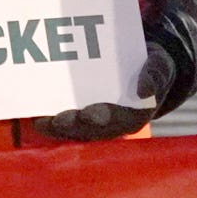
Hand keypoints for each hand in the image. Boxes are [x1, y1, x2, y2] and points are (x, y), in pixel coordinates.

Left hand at [33, 52, 176, 143]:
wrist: (145, 68)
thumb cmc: (153, 68)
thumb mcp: (160, 67)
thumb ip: (155, 75)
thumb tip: (144, 89)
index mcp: (136, 115)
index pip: (119, 121)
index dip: (103, 118)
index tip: (90, 113)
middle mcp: (116, 124)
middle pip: (92, 130)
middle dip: (74, 125)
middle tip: (57, 119)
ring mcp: (99, 123)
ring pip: (76, 130)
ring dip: (58, 128)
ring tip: (40, 121)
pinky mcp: (84, 118)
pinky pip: (67, 124)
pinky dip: (52, 122)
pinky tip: (36, 115)